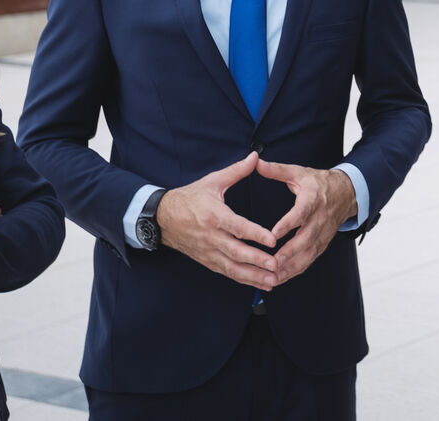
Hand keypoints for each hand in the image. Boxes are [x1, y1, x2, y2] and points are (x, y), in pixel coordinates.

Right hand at [157, 152, 281, 288]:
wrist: (162, 217)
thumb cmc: (190, 197)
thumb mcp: (212, 181)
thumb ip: (236, 171)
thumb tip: (256, 156)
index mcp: (214, 215)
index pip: (237, 227)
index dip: (255, 234)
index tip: (273, 240)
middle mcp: (211, 236)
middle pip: (236, 252)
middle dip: (257, 261)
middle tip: (276, 265)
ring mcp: (208, 251)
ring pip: (232, 267)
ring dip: (253, 276)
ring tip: (272, 280)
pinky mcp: (207, 261)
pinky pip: (226, 272)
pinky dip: (243, 279)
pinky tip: (259, 282)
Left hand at [257, 159, 356, 284]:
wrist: (346, 193)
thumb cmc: (318, 183)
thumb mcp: (299, 173)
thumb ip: (277, 170)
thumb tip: (255, 161)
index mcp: (312, 199)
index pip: (300, 213)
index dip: (288, 224)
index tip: (273, 233)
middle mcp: (319, 219)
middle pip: (305, 239)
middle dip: (289, 253)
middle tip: (272, 263)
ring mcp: (322, 234)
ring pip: (307, 254)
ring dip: (291, 267)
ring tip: (273, 277)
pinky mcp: (322, 244)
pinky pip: (309, 260)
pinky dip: (295, 270)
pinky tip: (280, 278)